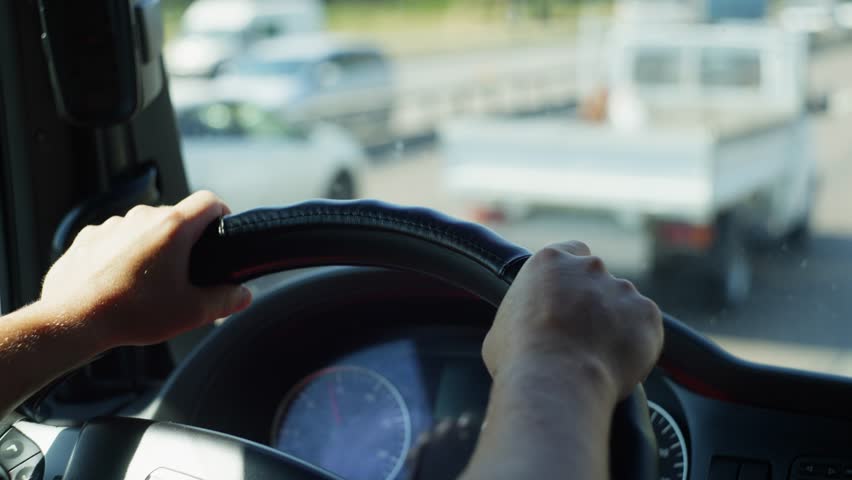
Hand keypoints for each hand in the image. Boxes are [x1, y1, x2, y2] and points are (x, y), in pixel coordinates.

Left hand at [39, 191, 251, 347]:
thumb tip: (243, 295)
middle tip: (184, 274)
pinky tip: (119, 283)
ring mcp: (111, 225)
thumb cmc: (133, 313)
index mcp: (173, 227)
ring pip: (143, 228)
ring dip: (150, 248)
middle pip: (176, 216)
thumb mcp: (192, 312)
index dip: (221, 213)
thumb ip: (226, 300)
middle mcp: (142, 217)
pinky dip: (121, 255)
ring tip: (147, 283)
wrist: (73, 320)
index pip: (209, 200)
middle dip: (184, 240)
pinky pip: (114, 239)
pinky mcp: (87, 238)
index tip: (221, 230)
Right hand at [482, 241, 662, 398]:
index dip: (571, 276)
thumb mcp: (503, 326)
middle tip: (581, 334)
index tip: (568, 297)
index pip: (572, 251)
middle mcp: (589, 267)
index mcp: (550, 261)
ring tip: (598, 356)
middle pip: (598, 278)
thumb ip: (522, 314)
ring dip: (615, 322)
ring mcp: (622, 289)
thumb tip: (523, 329)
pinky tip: (616, 362)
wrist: (556, 381)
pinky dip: (636, 341)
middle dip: (594, 302)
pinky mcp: (647, 314)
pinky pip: (645, 325)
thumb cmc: (520, 357)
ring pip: (623, 303)